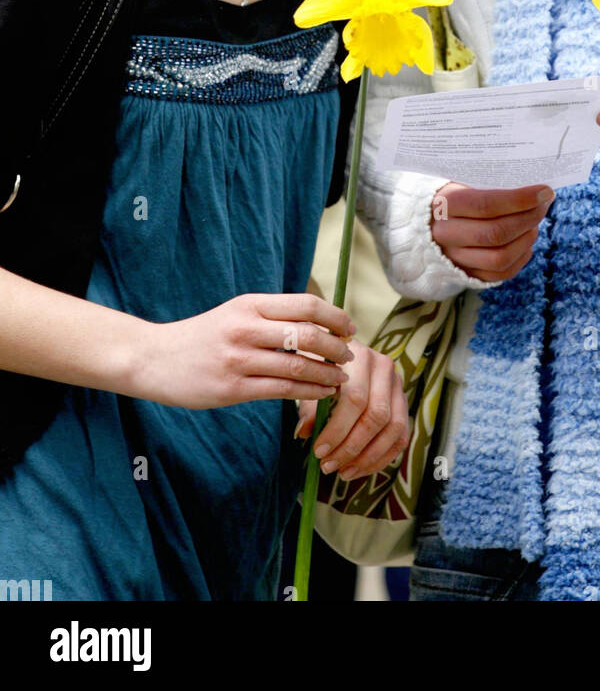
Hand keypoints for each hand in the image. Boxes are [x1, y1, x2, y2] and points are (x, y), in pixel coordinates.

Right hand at [138, 293, 355, 408]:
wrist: (153, 358)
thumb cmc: (202, 336)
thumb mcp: (235, 312)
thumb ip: (271, 315)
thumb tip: (317, 321)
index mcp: (250, 304)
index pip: (305, 305)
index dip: (335, 317)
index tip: (349, 328)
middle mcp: (246, 327)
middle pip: (308, 334)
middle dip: (337, 347)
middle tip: (350, 356)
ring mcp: (239, 359)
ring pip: (298, 366)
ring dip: (327, 374)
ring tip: (341, 378)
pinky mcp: (232, 388)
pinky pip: (281, 390)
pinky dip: (308, 391)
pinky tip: (321, 393)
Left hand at [294, 340, 408, 480]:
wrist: (341, 354)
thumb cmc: (322, 369)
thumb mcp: (312, 380)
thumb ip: (309, 405)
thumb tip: (304, 432)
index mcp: (360, 357)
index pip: (355, 399)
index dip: (338, 430)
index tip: (319, 452)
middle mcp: (384, 368)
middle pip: (377, 415)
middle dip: (352, 447)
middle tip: (329, 466)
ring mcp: (398, 385)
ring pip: (394, 428)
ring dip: (368, 457)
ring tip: (343, 472)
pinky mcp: (403, 403)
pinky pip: (401, 437)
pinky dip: (382, 458)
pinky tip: (360, 468)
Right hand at [430, 182, 554, 282]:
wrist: (424, 222)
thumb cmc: (453, 196)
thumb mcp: (461, 183)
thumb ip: (491, 186)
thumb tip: (534, 189)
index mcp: (443, 205)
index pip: (486, 204)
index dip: (519, 199)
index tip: (544, 191)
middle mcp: (445, 234)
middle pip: (495, 233)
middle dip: (528, 218)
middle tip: (544, 205)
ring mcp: (453, 258)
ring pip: (499, 258)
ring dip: (526, 239)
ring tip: (535, 223)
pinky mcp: (465, 274)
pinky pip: (499, 274)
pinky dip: (521, 258)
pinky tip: (527, 241)